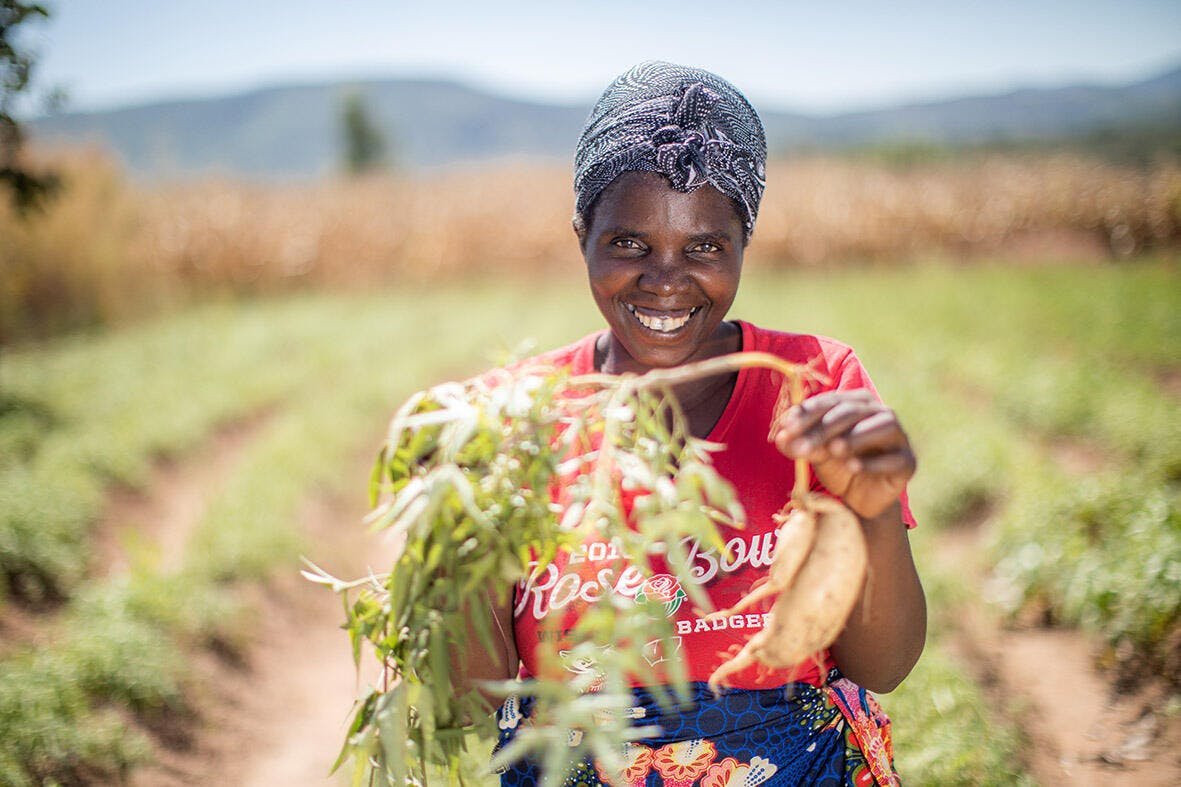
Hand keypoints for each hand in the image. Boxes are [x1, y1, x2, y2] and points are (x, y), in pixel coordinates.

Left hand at [770, 389, 915, 519]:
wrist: (860, 498)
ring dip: (857, 437)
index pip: (830, 402)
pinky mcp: (908, 462)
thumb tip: (779, 438)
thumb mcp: (814, 454)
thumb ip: (799, 444)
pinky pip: (894, 459)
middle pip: (852, 412)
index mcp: (856, 403)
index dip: (807, 414)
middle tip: (801, 447)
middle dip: (824, 429)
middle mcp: (880, 413)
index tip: (785, 430)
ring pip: (882, 427)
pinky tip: (853, 467)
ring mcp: (899, 437)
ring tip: (834, 450)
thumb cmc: (837, 466)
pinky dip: (873, 462)